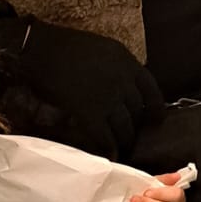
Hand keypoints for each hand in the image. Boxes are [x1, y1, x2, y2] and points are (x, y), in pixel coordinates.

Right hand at [14, 22, 164, 161]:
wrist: (43, 49)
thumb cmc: (66, 46)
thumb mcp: (103, 48)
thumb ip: (117, 66)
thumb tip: (122, 84)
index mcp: (127, 62)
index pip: (151, 88)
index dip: (156, 107)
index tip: (157, 119)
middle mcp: (123, 80)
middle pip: (138, 110)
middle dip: (137, 127)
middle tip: (133, 138)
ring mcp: (108, 97)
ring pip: (125, 126)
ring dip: (125, 141)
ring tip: (124, 151)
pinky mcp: (90, 112)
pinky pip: (105, 136)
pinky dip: (109, 148)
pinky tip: (111, 156)